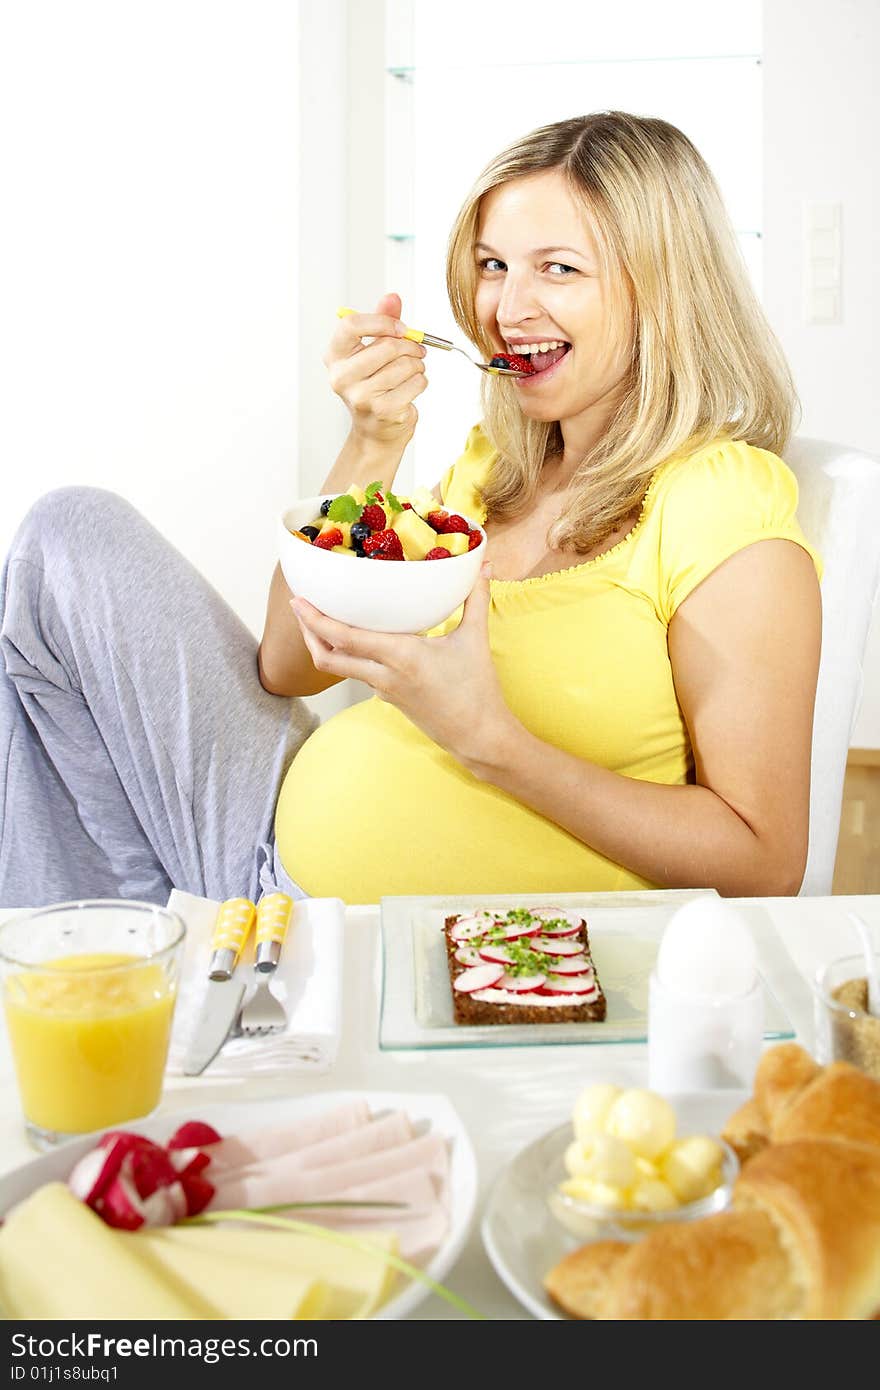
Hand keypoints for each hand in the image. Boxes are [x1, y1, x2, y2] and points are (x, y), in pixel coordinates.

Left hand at [289, 564, 516, 769]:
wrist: (477, 736)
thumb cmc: (477, 691)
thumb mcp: (475, 640)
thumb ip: (476, 600)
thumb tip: (484, 566)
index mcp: (400, 656)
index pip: (345, 638)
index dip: (316, 620)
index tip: (299, 601)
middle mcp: (384, 675)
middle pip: (327, 657)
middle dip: (308, 631)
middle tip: (299, 606)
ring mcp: (383, 690)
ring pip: (340, 667)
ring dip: (324, 645)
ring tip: (319, 620)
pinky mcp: (388, 698)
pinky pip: (359, 674)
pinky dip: (349, 656)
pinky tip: (357, 640)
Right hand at [324, 292, 428, 449]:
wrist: (375, 430)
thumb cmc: (374, 384)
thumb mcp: (373, 349)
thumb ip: (382, 321)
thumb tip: (392, 297)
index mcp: (334, 356)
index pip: (351, 325)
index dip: (381, 322)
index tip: (400, 328)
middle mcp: (341, 377)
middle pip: (385, 346)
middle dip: (409, 345)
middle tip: (417, 349)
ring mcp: (360, 396)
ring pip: (404, 365)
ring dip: (417, 365)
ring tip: (413, 370)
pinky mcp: (382, 411)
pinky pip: (415, 383)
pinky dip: (420, 381)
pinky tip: (412, 386)